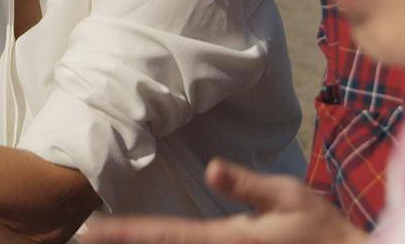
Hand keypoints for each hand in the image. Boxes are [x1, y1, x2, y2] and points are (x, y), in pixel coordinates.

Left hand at [81, 159, 365, 243]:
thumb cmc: (323, 230)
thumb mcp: (290, 197)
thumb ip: (248, 186)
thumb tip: (210, 168)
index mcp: (228, 240)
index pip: (165, 235)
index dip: (124, 233)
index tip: (89, 231)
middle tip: (81, 237)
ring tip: (108, 238)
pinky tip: (153, 243)